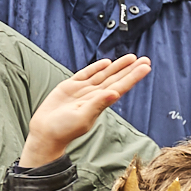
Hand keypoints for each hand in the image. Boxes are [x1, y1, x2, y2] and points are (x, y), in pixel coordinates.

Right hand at [21, 55, 152, 168]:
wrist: (44, 132)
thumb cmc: (63, 130)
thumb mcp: (82, 117)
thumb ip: (98, 104)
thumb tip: (114, 93)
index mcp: (99, 103)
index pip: (120, 87)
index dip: (132, 77)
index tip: (145, 68)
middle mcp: (94, 95)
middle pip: (115, 79)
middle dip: (130, 69)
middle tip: (145, 59)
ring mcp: (82, 90)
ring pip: (103, 74)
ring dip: (117, 66)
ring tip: (131, 58)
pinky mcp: (70, 87)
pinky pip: (86, 74)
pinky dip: (96, 67)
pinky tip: (106, 62)